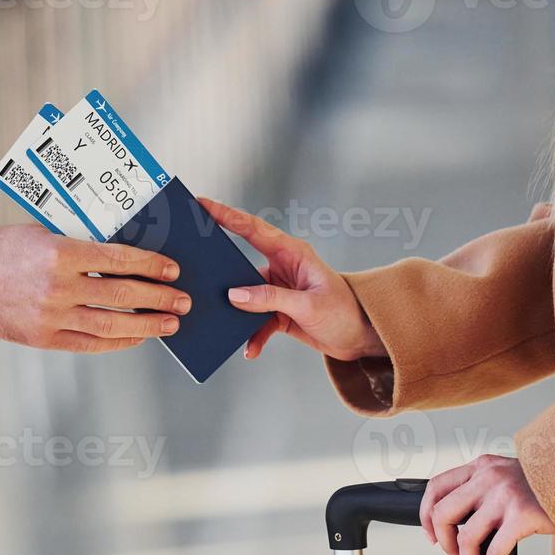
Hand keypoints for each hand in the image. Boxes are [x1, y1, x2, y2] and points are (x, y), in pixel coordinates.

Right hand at [0, 227, 189, 352]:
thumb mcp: (43, 234)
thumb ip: (81, 245)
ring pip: (110, 325)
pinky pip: (89, 344)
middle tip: (183, 301)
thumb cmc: (3, 248)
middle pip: (120, 295)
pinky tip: (137, 336)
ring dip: (145, 325)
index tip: (173, 269)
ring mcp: (50, 317)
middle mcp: (57, 288)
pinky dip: (117, 341)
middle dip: (158, 298)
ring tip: (170, 324)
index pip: (118, 260)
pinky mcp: (42, 338)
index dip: (151, 265)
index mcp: (60, 253)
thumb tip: (126, 255)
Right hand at [199, 198, 385, 361]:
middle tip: (194, 262)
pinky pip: (256, 322)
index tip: (202, 204)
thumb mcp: (308, 305)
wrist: (361, 338)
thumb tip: (235, 296)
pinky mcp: (277, 312)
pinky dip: (253, 336)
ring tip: (221, 321)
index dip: (227, 215)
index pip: (253, 229)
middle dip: (220, 267)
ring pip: (245, 297)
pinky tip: (251, 350)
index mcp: (292, 253)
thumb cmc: (344, 312)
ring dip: (236, 313)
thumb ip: (271, 299)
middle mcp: (282, 267)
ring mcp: (277, 290)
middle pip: (241, 261)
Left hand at [418, 455, 554, 554]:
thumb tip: (463, 524)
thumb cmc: (550, 486)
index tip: (432, 535)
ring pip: (466, 538)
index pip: (436, 487)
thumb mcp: (510, 476)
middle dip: (444, 544)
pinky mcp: (522, 515)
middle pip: (443, 514)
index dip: (426, 516)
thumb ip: (486, 490)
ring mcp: (504, 496)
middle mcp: (488, 477)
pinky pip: (494, 554)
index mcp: (482, 467)